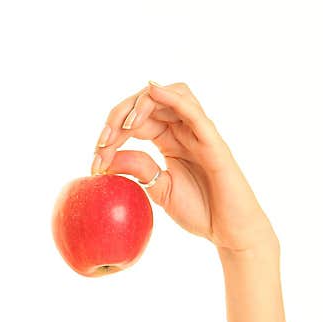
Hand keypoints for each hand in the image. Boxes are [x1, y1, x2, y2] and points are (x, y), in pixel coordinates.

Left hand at [92, 81, 278, 254]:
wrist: (229, 230)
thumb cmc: (200, 210)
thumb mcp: (158, 189)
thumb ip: (137, 169)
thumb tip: (107, 157)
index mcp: (168, 140)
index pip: (135, 121)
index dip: (111, 133)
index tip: (93, 162)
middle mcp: (183, 130)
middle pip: (148, 103)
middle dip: (118, 118)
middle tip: (100, 144)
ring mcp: (199, 132)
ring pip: (170, 97)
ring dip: (140, 105)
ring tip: (122, 127)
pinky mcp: (212, 141)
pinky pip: (192, 110)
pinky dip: (172, 97)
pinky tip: (153, 91)